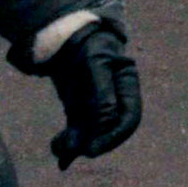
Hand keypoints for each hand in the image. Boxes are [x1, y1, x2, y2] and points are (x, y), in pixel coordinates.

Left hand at [46, 23, 141, 169]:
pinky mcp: (81, 109)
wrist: (68, 36)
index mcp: (127, 85)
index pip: (129, 119)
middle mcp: (116, 99)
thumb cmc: (87, 44)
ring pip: (91, 133)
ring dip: (77, 145)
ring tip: (59, 148)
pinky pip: (78, 131)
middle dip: (93, 142)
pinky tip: (57, 147)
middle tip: (73, 150)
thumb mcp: (96, 64)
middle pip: (110, 130)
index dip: (114, 137)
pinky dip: (69, 142)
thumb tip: (104, 126)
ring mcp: (98, 105)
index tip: (92, 149)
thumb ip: (102, 94)